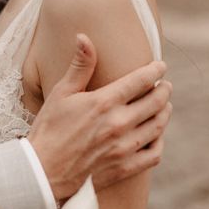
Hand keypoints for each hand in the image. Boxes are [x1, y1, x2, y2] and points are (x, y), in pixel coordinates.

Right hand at [27, 34, 171, 200]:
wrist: (43, 171)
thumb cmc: (49, 128)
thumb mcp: (61, 92)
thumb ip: (79, 65)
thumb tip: (84, 36)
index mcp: (104, 102)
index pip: (141, 81)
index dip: (154, 71)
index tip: (160, 66)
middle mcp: (119, 124)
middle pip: (155, 102)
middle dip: (164, 90)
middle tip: (165, 85)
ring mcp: (124, 147)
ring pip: (158, 126)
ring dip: (165, 112)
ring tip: (164, 105)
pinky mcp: (125, 168)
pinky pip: (154, 154)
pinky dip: (159, 142)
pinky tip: (156, 135)